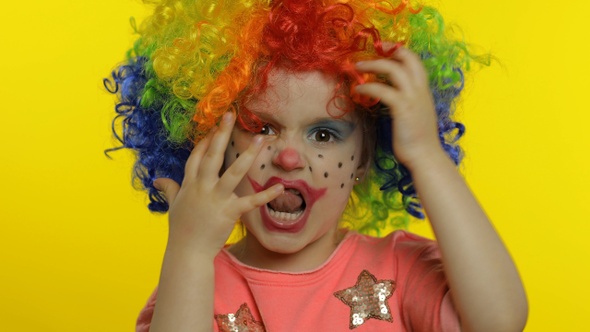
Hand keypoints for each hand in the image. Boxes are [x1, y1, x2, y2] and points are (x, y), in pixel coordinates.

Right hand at [153, 112, 283, 256]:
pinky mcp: (230, 212)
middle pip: (212, 156)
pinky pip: (251, 202)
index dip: (205, 141)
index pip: (196, 157)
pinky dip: (266, 195)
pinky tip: (280, 187)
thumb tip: (158, 180)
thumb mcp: (173, 206)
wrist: (187, 252)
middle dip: (221, 134)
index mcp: (190, 184)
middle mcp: (202, 187)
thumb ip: (169, 189)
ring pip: (233, 172)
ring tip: (261, 139)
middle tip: (230, 115)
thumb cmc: (181, 230)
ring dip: (248, 155)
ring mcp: (216, 199)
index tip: (213, 126)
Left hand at [355, 45, 442, 170]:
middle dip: (388, 50)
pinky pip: (382, 89)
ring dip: (373, 65)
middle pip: (407, 58)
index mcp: (423, 91)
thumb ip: (406, 102)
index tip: (385, 49)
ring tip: (357, 67)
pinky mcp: (402, 107)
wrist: (425, 156)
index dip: (400, 52)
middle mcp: (420, 90)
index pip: (415, 62)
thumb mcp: (414, 114)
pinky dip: (368, 86)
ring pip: (393, 69)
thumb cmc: (417, 140)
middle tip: (372, 49)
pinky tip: (358, 89)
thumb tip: (390, 95)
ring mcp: (412, 97)